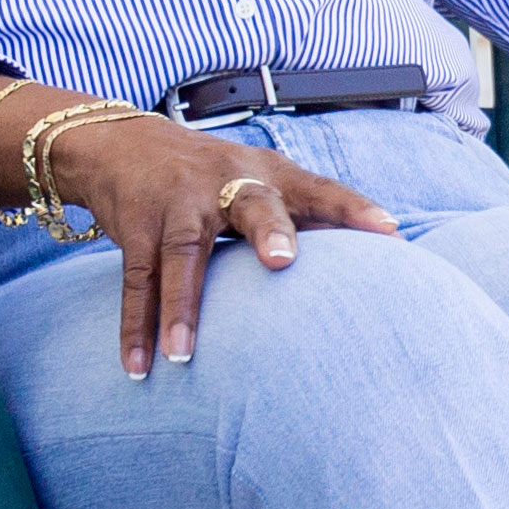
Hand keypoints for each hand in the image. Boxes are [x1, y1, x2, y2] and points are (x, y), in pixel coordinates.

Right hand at [40, 112, 396, 377]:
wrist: (119, 142)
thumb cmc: (213, 176)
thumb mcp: (263, 181)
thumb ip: (309, 217)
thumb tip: (378, 256)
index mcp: (270, 174)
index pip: (320, 190)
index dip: (354, 208)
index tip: (389, 231)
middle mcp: (227, 181)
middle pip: (253, 204)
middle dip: (270, 231)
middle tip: (282, 262)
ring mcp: (178, 202)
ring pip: (183, 252)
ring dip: (182, 306)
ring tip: (183, 357)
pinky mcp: (137, 224)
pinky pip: (138, 277)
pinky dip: (136, 324)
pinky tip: (138, 365)